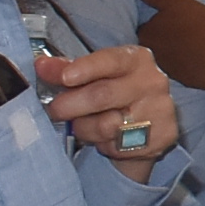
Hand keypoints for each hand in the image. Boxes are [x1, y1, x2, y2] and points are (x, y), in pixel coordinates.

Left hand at [45, 44, 177, 178]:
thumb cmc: (114, 92)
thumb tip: (41, 65)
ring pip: (108, 126)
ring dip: (85, 129)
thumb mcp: (93, 75)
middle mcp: (153, 81)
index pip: (110, 60)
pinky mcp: (164, 136)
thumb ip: (65, 69)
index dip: (86, 69)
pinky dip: (105, 146)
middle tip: (55, 110)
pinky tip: (106, 140)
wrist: (148, 122)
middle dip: (72, 105)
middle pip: (103, 95)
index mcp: (137, 59)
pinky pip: (120, 146)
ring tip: (82, 126)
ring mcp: (161, 110)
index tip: (65, 78)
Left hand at [123, 0, 204, 96]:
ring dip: (171, 53)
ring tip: (185, 44)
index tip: (157, 19)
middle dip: (156, 40)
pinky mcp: (186, 82)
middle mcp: (151, 58)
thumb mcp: (174, 1)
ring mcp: (168, 72)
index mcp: (146, 37)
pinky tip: (196, 57)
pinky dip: (186, 63)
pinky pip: (181, 70)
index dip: (148, 23)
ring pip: (164, 59)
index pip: (139, 29)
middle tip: (171, 30)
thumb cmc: (198, 27)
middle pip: (149, 46)